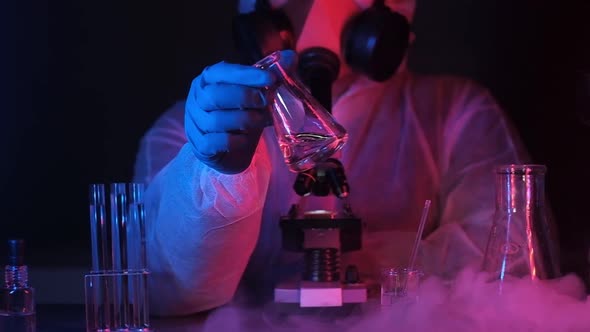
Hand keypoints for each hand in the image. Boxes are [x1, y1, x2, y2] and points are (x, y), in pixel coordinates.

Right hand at [185, 50, 294, 173]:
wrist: (230, 152)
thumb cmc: (242, 116)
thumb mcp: (256, 94)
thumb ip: (271, 75)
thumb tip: (290, 57)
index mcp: (207, 80)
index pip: (222, 72)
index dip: (246, 75)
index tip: (271, 79)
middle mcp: (197, 100)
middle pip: (215, 96)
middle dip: (244, 97)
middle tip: (266, 101)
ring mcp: (195, 124)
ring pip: (216, 120)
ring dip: (245, 119)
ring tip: (263, 120)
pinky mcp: (200, 146)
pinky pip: (215, 142)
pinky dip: (235, 140)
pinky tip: (247, 139)